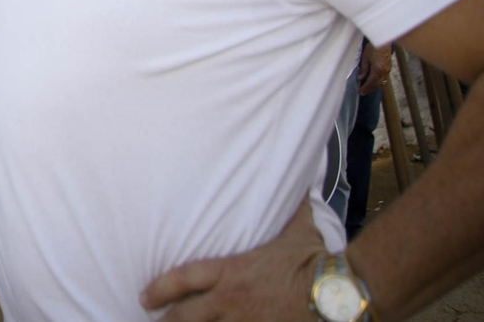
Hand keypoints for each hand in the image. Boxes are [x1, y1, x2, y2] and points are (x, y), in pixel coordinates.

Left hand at [142, 195, 323, 320]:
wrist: (338, 293)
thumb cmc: (316, 259)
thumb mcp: (299, 228)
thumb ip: (291, 205)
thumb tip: (300, 177)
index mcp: (232, 271)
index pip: (184, 278)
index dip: (160, 288)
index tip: (145, 296)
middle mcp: (232, 301)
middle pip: (185, 316)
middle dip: (166, 321)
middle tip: (153, 321)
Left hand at [358, 43, 392, 96]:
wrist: (384, 42)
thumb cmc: (373, 48)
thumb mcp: (365, 58)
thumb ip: (364, 69)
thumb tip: (361, 78)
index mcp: (377, 70)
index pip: (370, 83)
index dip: (365, 89)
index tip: (360, 92)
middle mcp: (384, 72)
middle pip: (377, 85)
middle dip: (369, 90)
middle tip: (362, 93)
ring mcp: (387, 71)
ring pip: (381, 83)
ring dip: (374, 87)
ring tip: (367, 89)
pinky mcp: (389, 68)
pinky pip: (383, 78)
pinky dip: (378, 82)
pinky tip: (374, 82)